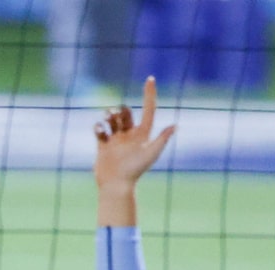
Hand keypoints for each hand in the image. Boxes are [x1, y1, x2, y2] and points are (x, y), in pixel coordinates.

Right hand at [94, 78, 177, 198]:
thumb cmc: (135, 171)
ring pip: (112, 119)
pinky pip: (100, 130)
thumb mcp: (151, 154)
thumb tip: (176, 125)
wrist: (116, 186)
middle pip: (126, 113)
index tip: (150, 78)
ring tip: (106, 121)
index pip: (148, 110)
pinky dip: (98, 127)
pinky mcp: (103, 146)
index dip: (149, 94)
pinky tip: (99, 130)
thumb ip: (162, 139)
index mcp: (143, 134)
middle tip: (116, 115)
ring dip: (109, 116)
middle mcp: (130, 136)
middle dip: (121, 110)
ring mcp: (116, 140)